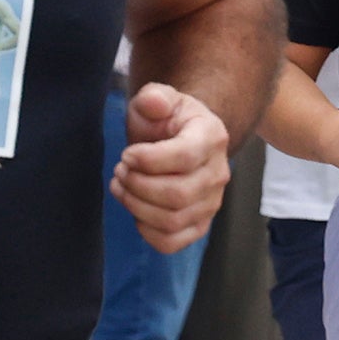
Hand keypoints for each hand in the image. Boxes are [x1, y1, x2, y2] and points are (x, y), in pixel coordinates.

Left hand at [111, 82, 231, 253]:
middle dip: (138, 185)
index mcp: (212, 136)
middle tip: (120, 170)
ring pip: (173, 220)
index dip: (149, 160)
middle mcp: (218, 173)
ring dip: (137, 206)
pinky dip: (147, 232)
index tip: (127, 154)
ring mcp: (211, 202)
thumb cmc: (166, 120)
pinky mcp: (199, 224)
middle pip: (178, 194)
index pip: (185, 157)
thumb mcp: (157, 98)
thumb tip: (154, 103)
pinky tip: (136, 211)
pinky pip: (173, 242)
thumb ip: (154, 97)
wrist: (178, 139)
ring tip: (121, 186)